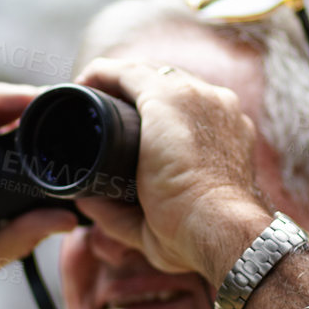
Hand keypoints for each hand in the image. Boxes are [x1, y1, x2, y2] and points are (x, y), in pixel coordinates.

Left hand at [71, 58, 271, 283]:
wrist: (219, 228)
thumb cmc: (198, 235)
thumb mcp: (160, 224)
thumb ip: (122, 213)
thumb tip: (85, 200)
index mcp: (226, 133)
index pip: (187, 108)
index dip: (152, 113)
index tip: (125, 129)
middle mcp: (216, 106)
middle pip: (166, 84)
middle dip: (131, 94)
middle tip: (98, 113)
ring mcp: (195, 96)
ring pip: (146, 73)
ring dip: (115, 81)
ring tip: (86, 96)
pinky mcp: (168, 97)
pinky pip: (126, 73)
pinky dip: (101, 75)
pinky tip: (82, 83)